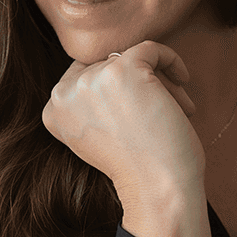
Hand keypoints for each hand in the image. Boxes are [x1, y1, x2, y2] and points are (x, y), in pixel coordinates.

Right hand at [42, 41, 205, 206]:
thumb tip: (118, 60)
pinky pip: (150, 48)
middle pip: (107, 65)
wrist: (156, 189)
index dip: (115, 86)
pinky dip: (171, 60)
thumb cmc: (139, 168)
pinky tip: (184, 79)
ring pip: (130, 59)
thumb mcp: (98, 134)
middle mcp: (64, 93)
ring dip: (160, 81)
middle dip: (141, 85)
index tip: (141, 107)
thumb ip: (93, 103)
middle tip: (167, 109)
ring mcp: (91, 79)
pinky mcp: (121, 70)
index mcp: (53, 111)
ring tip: (179, 108)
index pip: (83, 76)